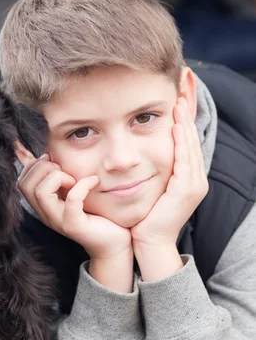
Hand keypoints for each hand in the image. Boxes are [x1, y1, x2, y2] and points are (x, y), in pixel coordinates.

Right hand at [18, 153, 131, 259]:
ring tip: (75, 179)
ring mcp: (59, 221)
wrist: (113, 242)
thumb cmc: (96, 215)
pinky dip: (82, 185)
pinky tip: (93, 181)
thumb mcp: (73, 192)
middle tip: (66, 172)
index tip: (55, 164)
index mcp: (43, 206)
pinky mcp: (75, 226)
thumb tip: (50, 152)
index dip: (35, 166)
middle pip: (26, 185)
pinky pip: (71, 201)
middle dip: (44, 168)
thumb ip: (61, 178)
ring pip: (41, 192)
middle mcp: (46, 214)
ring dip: (58, 177)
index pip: (22, 182)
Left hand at [131, 97, 208, 250]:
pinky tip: (177, 127)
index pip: (188, 147)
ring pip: (190, 148)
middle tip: (181, 97)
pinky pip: (185, 160)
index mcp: (190, 181)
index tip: (177, 106)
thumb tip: (144, 159)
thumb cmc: (147, 218)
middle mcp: (196, 181)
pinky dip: (181, 142)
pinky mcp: (186, 190)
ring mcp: (194, 186)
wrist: (150, 242)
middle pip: (192, 143)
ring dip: (185, 125)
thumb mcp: (154, 190)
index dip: (184, 125)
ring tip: (179, 105)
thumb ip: (155, 173)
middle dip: (187, 119)